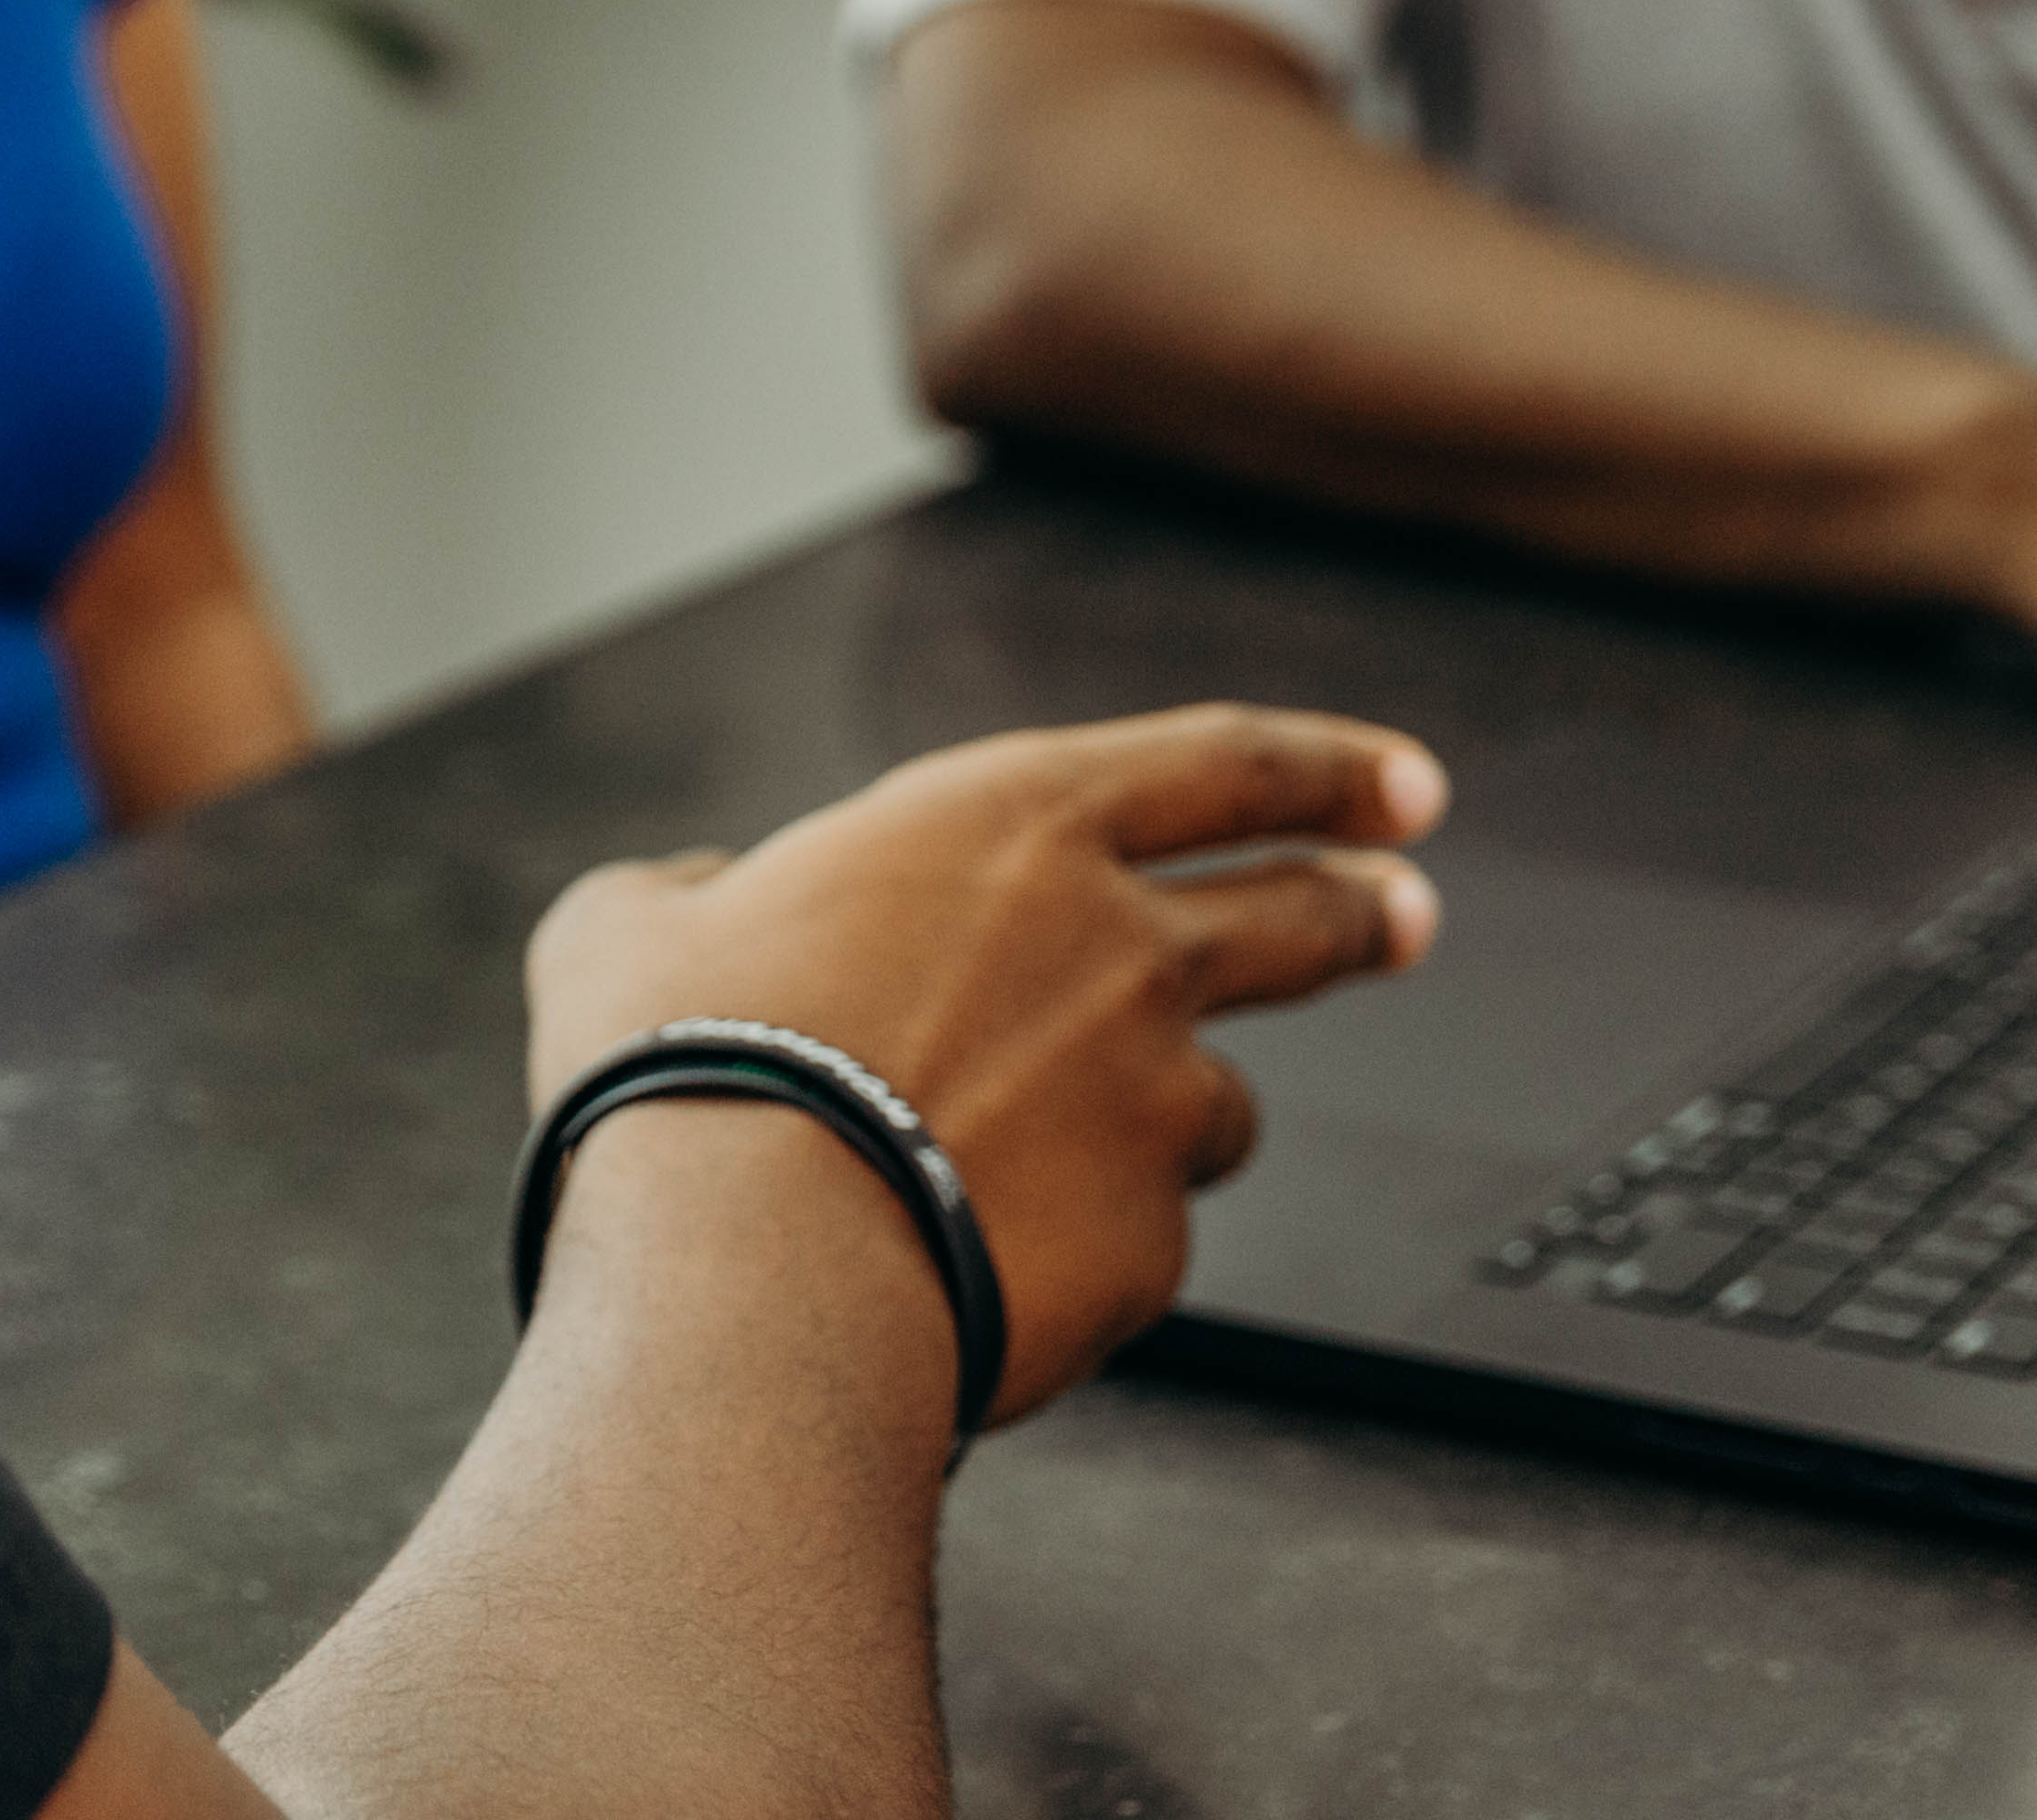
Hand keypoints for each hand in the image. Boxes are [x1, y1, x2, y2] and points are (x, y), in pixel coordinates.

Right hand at [520, 705, 1444, 1421]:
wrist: (748, 1273)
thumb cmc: (682, 1079)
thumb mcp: (627, 932)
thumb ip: (684, 894)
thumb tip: (695, 900)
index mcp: (1012, 826)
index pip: (1224, 763)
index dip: (1330, 765)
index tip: (1408, 784)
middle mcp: (1121, 947)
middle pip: (1300, 914)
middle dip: (1367, 907)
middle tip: (1408, 912)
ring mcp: (1154, 1101)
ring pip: (1215, 1107)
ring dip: (1170, 1119)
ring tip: (1063, 1164)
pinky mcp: (1153, 1246)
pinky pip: (1141, 1245)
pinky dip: (1085, 1251)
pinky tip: (995, 1272)